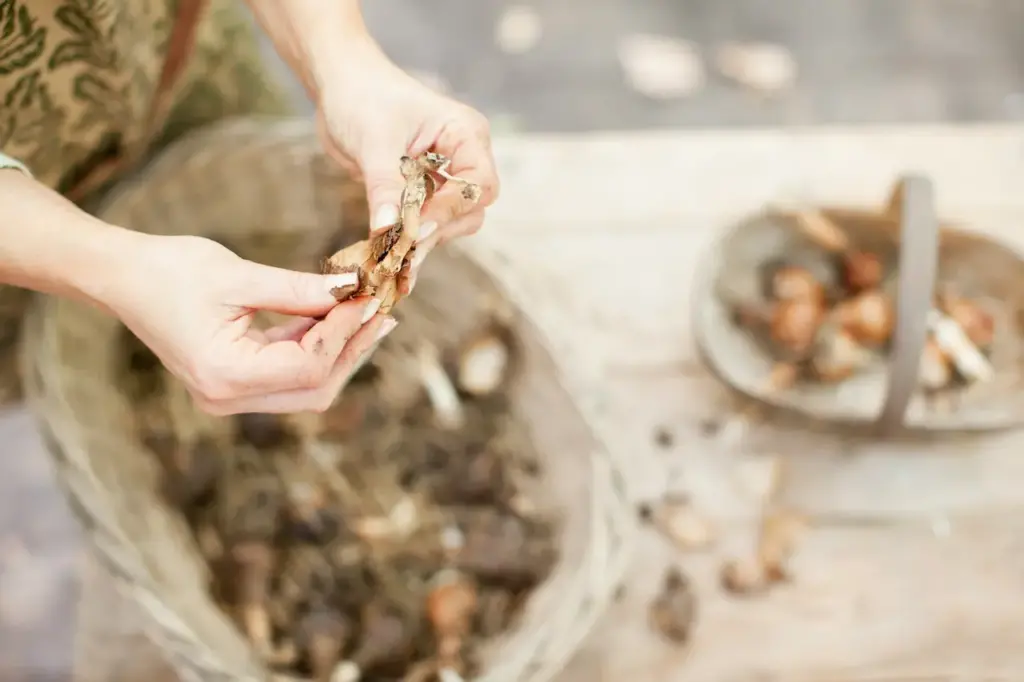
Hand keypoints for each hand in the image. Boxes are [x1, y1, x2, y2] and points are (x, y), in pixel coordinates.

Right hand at [104, 234, 395, 414]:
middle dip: (351, 350)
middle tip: (382, 312)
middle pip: (314, 388)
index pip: (307, 366)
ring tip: (368, 313)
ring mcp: (229, 396)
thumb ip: (300, 289)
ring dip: (339, 351)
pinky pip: (289, 375)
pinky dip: (316, 348)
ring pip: (307, 387)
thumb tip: (354, 289)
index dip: (345, 333)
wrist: (121, 277)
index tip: (369, 297)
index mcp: (224, 375)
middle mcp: (227, 398)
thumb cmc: (170, 269)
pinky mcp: (233, 383)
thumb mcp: (239, 275)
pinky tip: (338, 319)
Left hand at [317, 57, 499, 283]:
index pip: (479, 183)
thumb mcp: (374, 142)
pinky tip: (390, 249)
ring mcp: (444, 175)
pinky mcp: (423, 190)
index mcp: (465, 134)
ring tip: (394, 252)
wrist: (340, 86)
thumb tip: (388, 229)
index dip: (453, 208)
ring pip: (451, 220)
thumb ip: (386, 186)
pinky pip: (426, 220)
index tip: (417, 224)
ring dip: (425, 236)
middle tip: (404, 246)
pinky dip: (411, 235)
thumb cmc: (363, 96)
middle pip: (471, 208)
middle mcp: (462, 156)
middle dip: (440, 227)